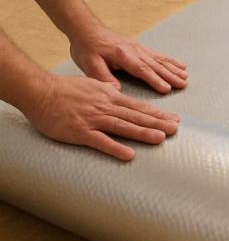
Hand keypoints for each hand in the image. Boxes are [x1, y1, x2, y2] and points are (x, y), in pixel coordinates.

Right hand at [23, 74, 179, 161]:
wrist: (40, 92)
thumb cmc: (63, 90)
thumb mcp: (91, 85)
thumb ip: (107, 91)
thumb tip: (119, 94)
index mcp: (109, 95)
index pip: (138, 106)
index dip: (156, 113)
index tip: (173, 118)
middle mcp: (105, 106)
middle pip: (136, 115)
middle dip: (157, 122)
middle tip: (176, 129)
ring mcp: (93, 119)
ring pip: (123, 126)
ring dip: (143, 132)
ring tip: (160, 139)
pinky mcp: (80, 132)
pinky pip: (100, 141)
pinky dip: (115, 148)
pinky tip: (128, 155)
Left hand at [70, 26, 187, 94]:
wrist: (86, 29)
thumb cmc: (87, 47)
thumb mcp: (89, 64)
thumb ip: (103, 78)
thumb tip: (117, 91)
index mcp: (123, 55)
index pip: (142, 69)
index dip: (154, 80)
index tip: (167, 89)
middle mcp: (134, 50)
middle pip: (155, 64)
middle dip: (170, 75)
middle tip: (183, 84)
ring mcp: (138, 47)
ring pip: (159, 59)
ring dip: (172, 68)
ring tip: (185, 76)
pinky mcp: (138, 47)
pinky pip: (157, 54)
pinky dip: (169, 60)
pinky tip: (178, 64)